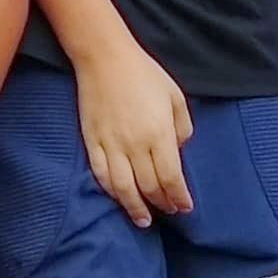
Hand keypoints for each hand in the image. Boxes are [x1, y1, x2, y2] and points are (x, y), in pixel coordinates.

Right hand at [75, 39, 192, 225]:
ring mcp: (110, 145)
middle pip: (149, 187)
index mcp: (159, 133)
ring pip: (123, 188)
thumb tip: (178, 151)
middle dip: (161, 203)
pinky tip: (119, 198)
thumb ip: (182, 127)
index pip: (171, 177)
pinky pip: (101, 175)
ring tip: (144, 219)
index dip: (179, 197)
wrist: (104, 58)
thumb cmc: (144, 74)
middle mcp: (135, 144)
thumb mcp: (175, 96)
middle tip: (169, 211)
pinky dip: (111, 191)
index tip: (185, 207)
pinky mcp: (92, 142)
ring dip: (135, 207)